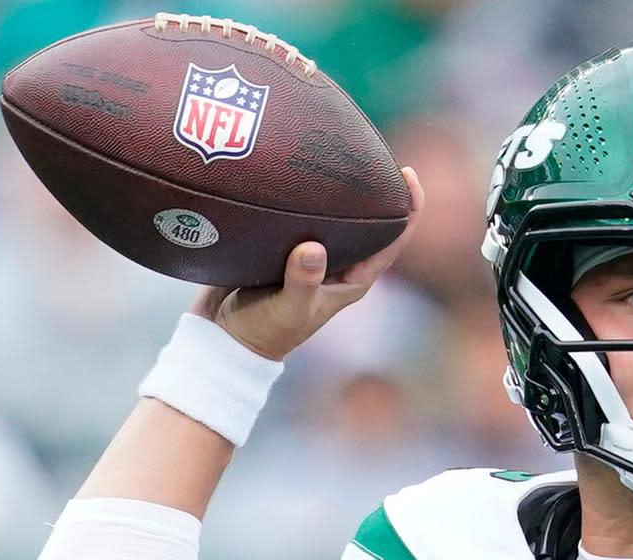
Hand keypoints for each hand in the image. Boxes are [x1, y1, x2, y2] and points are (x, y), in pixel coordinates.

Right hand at [189, 165, 424, 359]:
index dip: (409, 207)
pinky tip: (291, 166)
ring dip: (335, 186)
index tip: (407, 172)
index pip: (394, 240)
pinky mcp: (283, 246)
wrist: (222, 338)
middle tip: (366, 148)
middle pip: (368, 219)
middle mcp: (338, 264)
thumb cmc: (263, 332)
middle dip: (372, 187)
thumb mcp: (286, 310)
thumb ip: (302, 281)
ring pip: (333, 213)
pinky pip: (300, 213)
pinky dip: (300, 193)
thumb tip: (313, 248)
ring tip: (331, 148)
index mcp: (353, 280)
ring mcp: (311, 254)